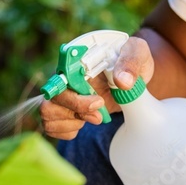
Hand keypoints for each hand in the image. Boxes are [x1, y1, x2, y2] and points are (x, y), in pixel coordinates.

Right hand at [40, 35, 154, 140]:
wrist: (137, 76)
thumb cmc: (134, 59)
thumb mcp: (138, 53)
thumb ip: (130, 62)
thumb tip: (122, 81)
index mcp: (77, 62)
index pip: (59, 78)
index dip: (73, 96)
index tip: (99, 102)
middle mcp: (66, 78)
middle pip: (49, 101)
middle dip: (75, 112)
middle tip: (99, 115)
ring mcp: (65, 95)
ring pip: (47, 114)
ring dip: (70, 123)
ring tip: (94, 118)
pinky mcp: (67, 110)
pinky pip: (52, 126)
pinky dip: (67, 131)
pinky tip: (85, 123)